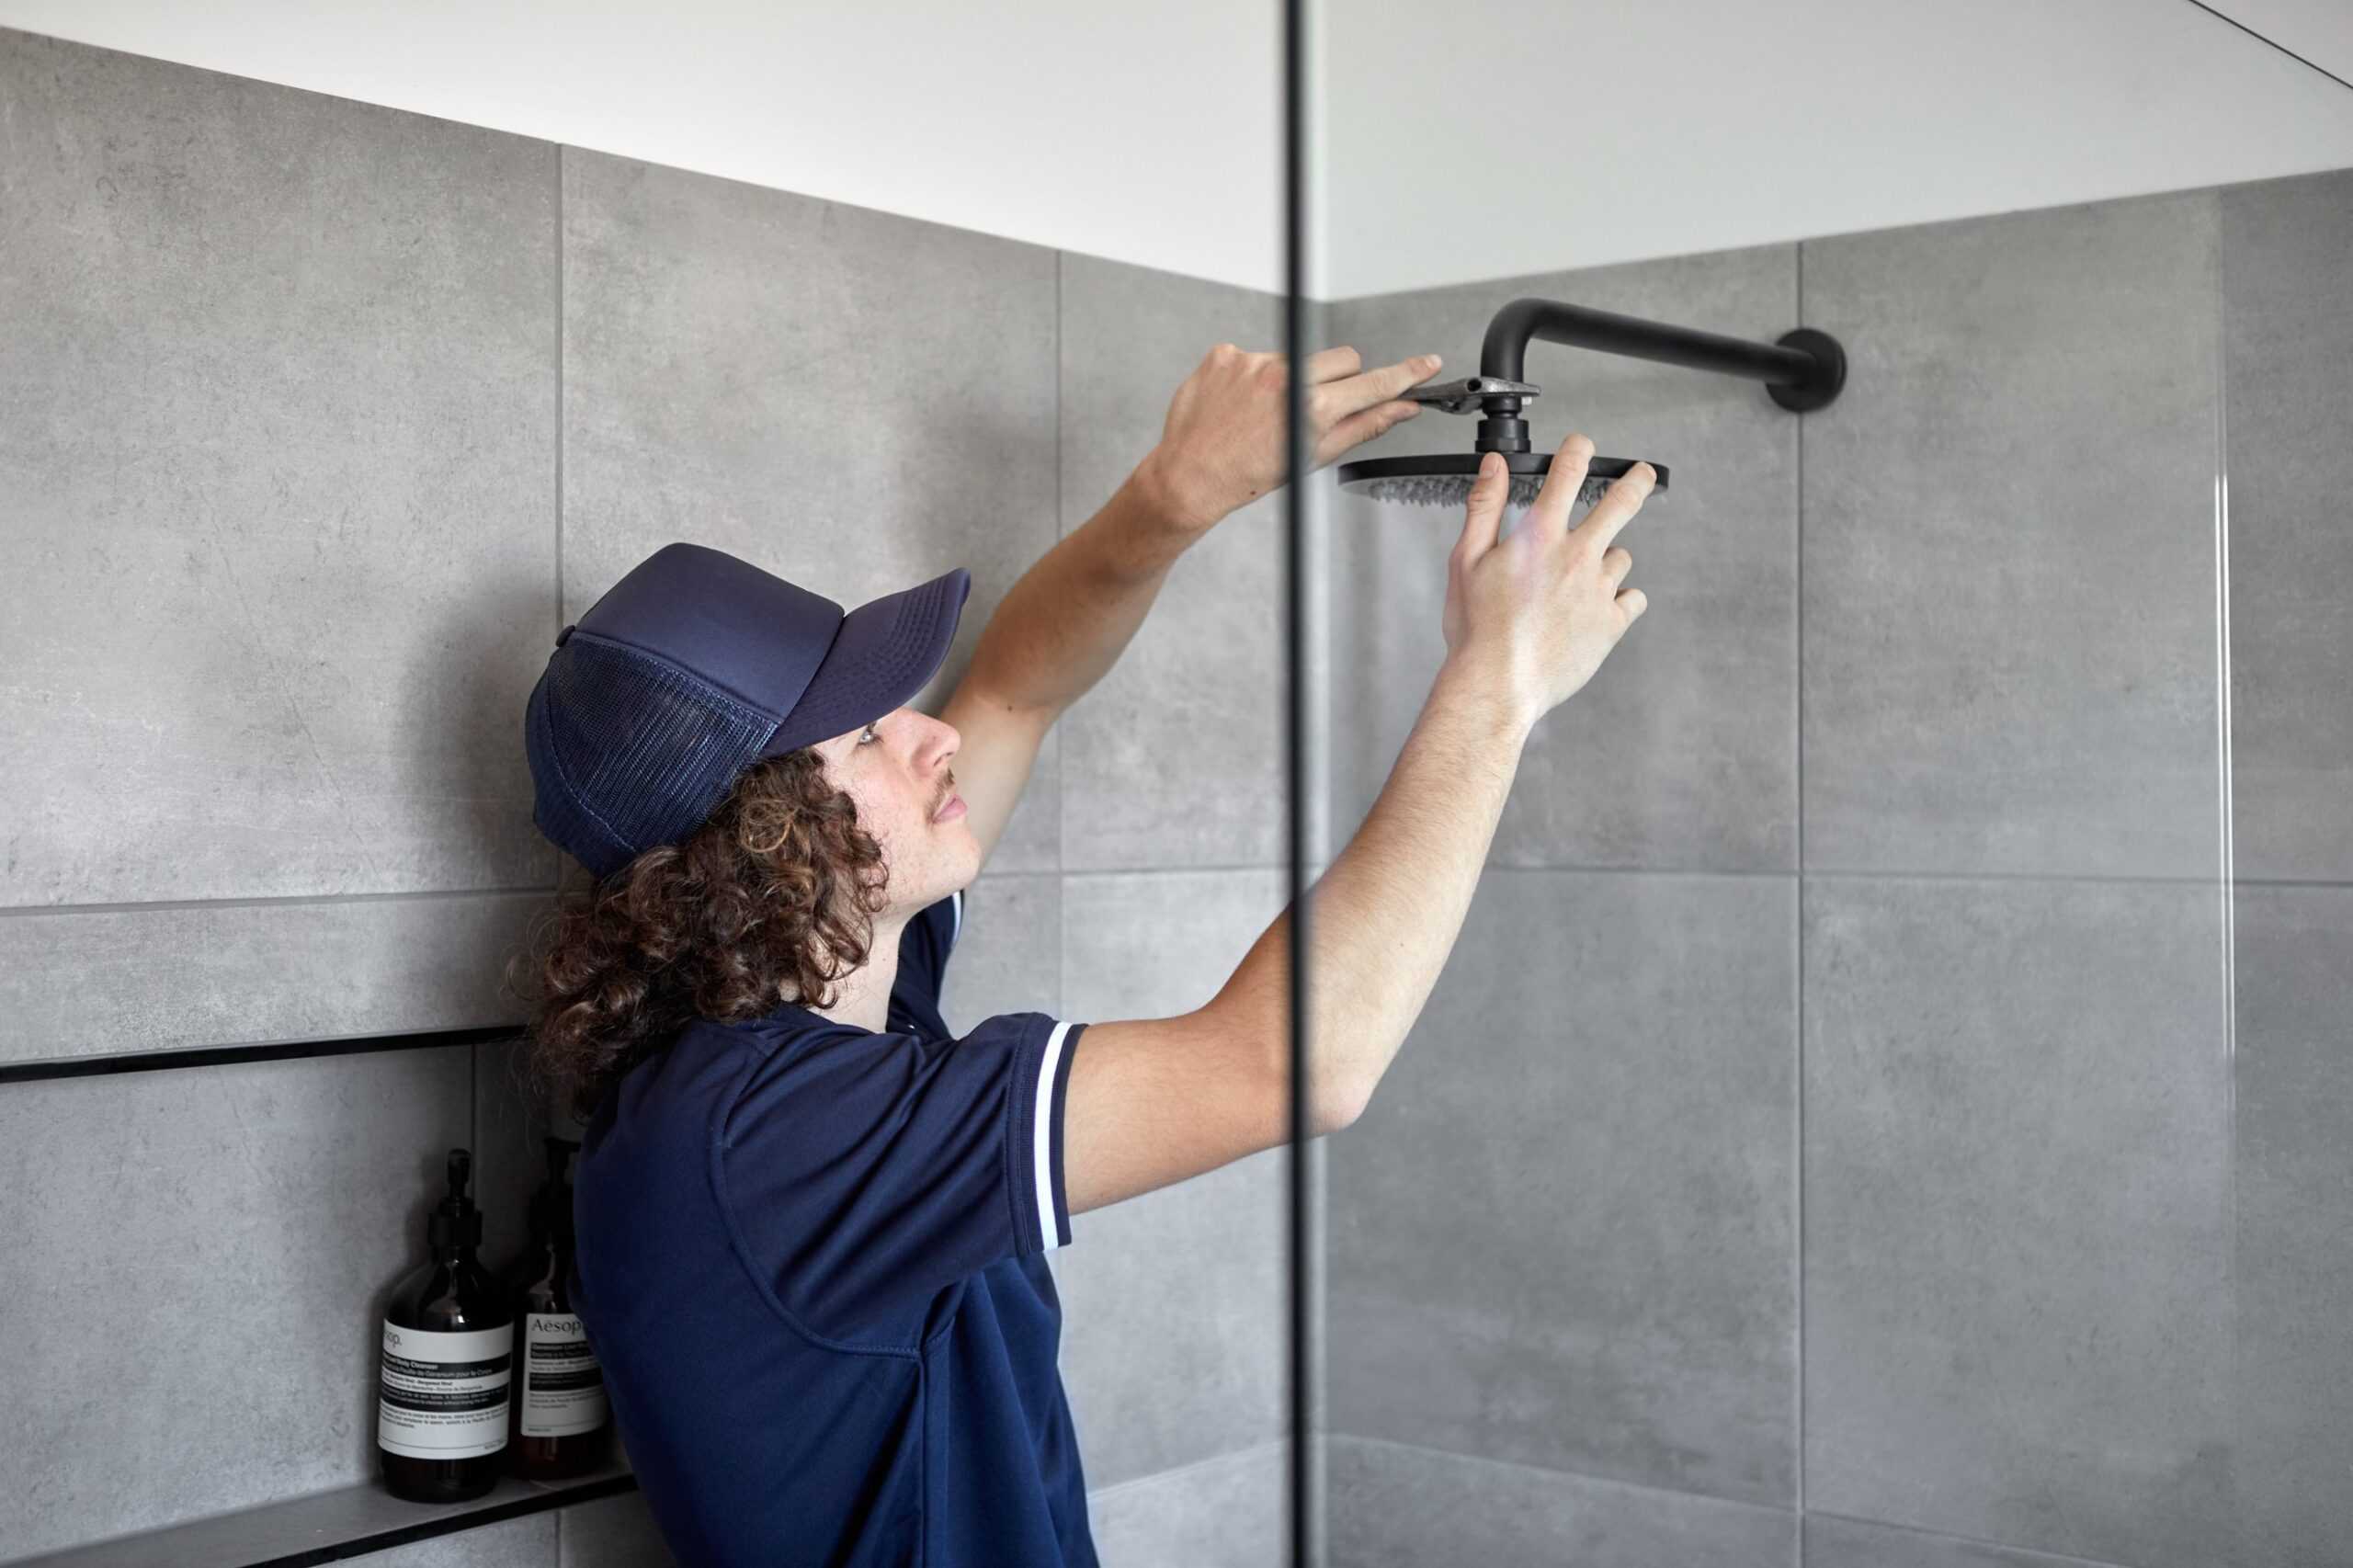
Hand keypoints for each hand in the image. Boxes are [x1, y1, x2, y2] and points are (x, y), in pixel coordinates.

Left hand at [1135, 343, 1443, 534]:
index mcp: (1311, 407)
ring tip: (1265, 413)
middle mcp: (1284, 377)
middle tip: (1320, 408)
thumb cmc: (1247, 476)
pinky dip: (1253, 376)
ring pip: (1298, 358)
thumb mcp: (1314, 457)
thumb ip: (1364, 426)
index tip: (1426, 364)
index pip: (1373, 383)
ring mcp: (1251, 362)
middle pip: (1343, 359)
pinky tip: (1240, 403)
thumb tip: (1401, 408)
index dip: (1405, 374)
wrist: (1189, 477)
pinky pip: (1256, 356)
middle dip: (1342, 379)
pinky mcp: (1225, 355)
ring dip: (1292, 379)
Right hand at [1442, 434, 1652, 724]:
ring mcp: (1598, 590)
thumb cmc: (1476, 630)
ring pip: (1621, 557)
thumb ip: (1484, 507)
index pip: (1567, 473)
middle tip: (1642, 475)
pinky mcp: (1611, 624)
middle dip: (1635, 482)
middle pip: (1621, 504)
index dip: (1578, 449)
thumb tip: (1494, 466)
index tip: (1582, 444)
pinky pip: (1632, 600)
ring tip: (1582, 580)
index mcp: (1540, 536)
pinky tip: (1600, 608)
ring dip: (1607, 560)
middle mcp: (1577, 557)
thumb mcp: (1466, 560)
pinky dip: (1620, 599)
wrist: (1497, 684)